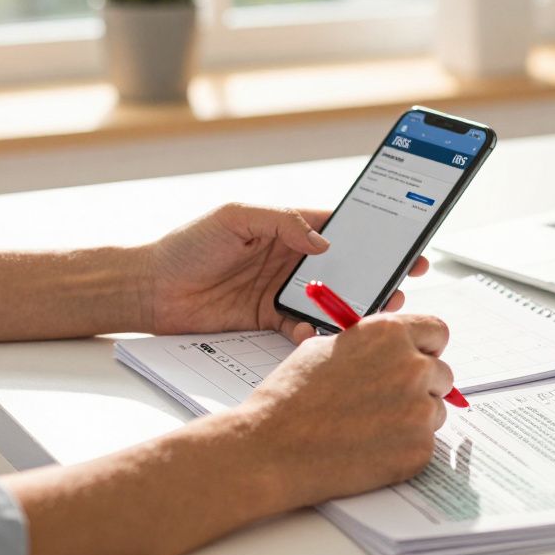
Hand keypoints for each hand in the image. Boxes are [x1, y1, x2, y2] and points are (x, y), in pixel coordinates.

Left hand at [143, 203, 429, 342]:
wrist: (149, 289)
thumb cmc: (186, 245)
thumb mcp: (234, 217)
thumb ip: (281, 222)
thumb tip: (323, 240)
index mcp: (288, 229)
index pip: (342, 230)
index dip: (376, 238)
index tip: (405, 247)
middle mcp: (291, 260)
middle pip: (345, 269)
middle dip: (375, 278)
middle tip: (397, 288)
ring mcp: (282, 291)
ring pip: (330, 301)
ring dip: (350, 309)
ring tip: (369, 317)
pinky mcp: (269, 320)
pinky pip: (302, 329)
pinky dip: (314, 335)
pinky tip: (316, 337)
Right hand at [230, 314, 453, 508]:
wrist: (270, 450)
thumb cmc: (290, 399)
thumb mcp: (325, 348)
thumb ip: (370, 346)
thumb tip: (393, 351)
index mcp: (390, 334)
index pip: (436, 331)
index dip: (425, 347)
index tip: (417, 358)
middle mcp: (412, 367)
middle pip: (442, 374)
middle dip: (421, 385)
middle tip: (388, 401)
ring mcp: (420, 410)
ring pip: (436, 411)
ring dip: (413, 418)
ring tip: (369, 427)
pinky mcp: (419, 449)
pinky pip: (425, 444)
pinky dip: (404, 448)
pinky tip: (369, 449)